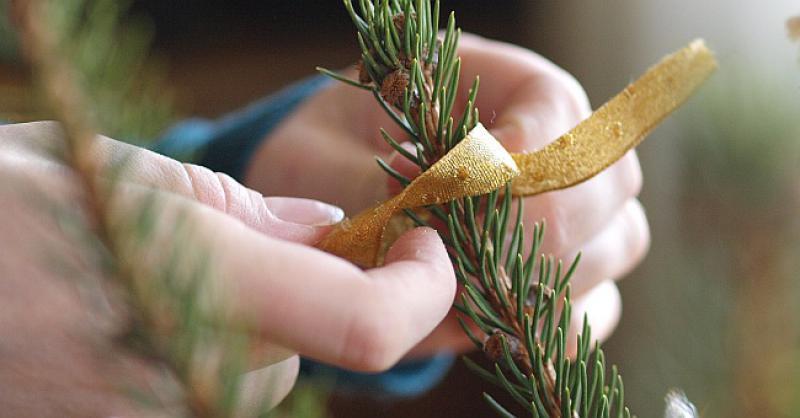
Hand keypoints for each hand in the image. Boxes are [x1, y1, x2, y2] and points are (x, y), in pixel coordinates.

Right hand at [0, 122, 455, 414]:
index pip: (367, 326)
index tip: (424, 243)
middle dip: (304, 290)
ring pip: (256, 374)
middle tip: (242, 234)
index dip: (422, 288)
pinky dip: (199, 349)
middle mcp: (187, 376)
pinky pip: (203, 390)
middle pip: (309, 349)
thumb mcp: (124, 173)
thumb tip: (327, 230)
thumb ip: (243, 211)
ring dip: (244, 321)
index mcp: (199, 287)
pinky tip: (131, 312)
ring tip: (152, 269)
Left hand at [246, 34, 649, 355]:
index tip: (446, 188)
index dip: (515, 158)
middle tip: (455, 251)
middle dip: (533, 226)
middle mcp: (556, 144)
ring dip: (541, 277)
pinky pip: (594, 305)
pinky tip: (487, 319)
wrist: (326, 198)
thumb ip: (373, 185)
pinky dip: (549, 322)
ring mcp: (573, 211)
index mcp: (505, 86)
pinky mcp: (565, 273)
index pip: (556, 109)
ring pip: (619, 243)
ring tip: (460, 283)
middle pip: (609, 179)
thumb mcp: (322, 157)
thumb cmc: (325, 160)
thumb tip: (434, 225)